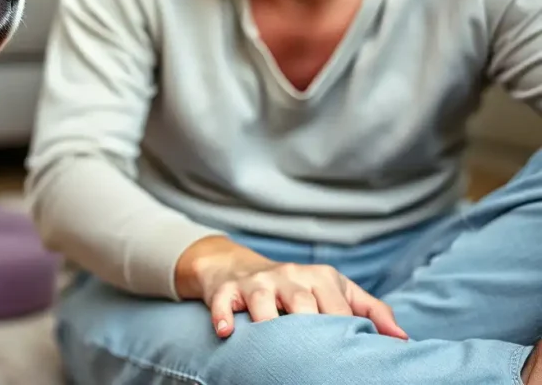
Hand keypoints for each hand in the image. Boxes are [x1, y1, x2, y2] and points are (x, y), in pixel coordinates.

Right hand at [174, 235, 407, 339]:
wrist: (238, 267)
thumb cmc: (297, 287)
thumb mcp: (335, 290)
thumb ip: (370, 311)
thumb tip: (401, 339)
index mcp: (321, 278)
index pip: (337, 307)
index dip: (342, 332)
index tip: (348, 359)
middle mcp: (289, 276)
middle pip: (302, 301)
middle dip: (308, 326)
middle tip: (314, 356)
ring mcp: (257, 282)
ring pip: (263, 299)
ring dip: (267, 320)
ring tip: (272, 343)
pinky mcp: (227, 288)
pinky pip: (223, 301)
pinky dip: (223, 316)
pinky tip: (227, 332)